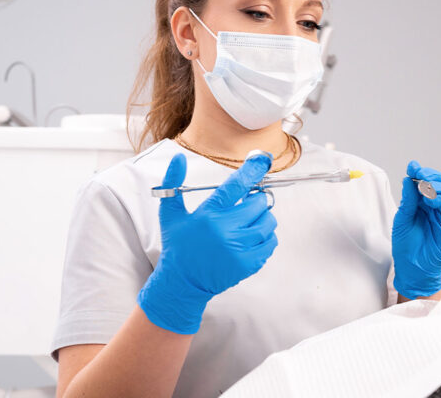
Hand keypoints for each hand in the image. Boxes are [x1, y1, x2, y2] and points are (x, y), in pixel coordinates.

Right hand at [138, 152, 277, 333]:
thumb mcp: (170, 213)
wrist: (182, 282)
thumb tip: (178, 158)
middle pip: (258, 203)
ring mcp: (238, 249)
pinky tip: (252, 237)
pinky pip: (270, 242)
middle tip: (248, 203)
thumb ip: (173, 184)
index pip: (236, 186)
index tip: (262, 160)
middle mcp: (224, 231)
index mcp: (207, 215)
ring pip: (268, 222)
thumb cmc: (178, 245)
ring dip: (263, 217)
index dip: (252, 170)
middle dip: (256, 200)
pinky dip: (266, 236)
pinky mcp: (248, 264)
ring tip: (249, 221)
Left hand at [392, 160, 440, 298]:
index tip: (413, 167)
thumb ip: (408, 200)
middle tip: (420, 175)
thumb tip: (407, 180)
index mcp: (421, 204)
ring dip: (435, 186)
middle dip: (429, 176)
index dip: (419, 173)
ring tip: (424, 190)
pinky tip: (432, 201)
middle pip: (438, 183)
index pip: (424, 183)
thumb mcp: (402, 220)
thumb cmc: (406, 247)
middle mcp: (433, 207)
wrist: (414, 269)